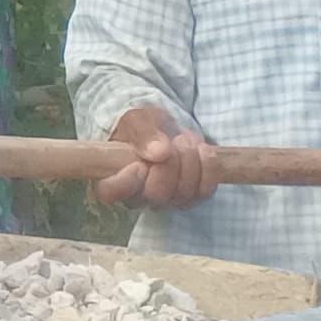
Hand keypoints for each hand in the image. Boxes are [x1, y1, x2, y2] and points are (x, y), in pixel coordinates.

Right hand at [93, 107, 220, 209]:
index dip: (127, 181)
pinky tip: (200, 150)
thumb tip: (159, 153)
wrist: (161, 128)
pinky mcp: (190, 198)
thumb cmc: (142, 125)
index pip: (112, 192)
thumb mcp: (137, 120)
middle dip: (171, 162)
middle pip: (157, 193)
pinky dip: (207, 166)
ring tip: (184, 139)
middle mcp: (138, 196)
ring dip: (191, 159)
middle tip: (174, 140)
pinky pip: (204, 191)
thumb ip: (143, 134)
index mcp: (113, 177)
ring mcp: (166, 200)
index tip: (138, 163)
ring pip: (184, 192)